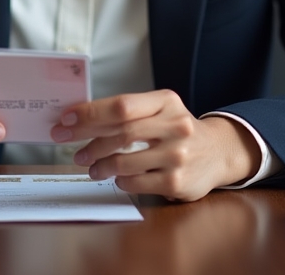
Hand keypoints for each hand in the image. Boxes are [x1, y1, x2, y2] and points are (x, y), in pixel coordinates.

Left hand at [50, 90, 261, 201]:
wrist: (217, 152)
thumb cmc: (177, 129)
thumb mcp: (160, 110)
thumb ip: (129, 111)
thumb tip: (81, 118)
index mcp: (166, 101)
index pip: (122, 105)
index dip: (90, 113)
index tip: (66, 120)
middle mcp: (175, 125)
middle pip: (122, 133)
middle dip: (89, 142)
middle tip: (72, 150)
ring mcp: (177, 155)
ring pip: (125, 161)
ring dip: (100, 165)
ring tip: (91, 167)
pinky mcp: (177, 182)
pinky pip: (136, 183)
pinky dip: (119, 180)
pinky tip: (115, 177)